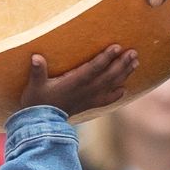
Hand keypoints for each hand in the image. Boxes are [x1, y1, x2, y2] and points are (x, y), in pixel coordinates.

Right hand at [19, 46, 138, 118]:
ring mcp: (89, 99)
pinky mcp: (89, 105)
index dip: (106, 58)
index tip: (117, 47)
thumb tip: (36, 57)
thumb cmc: (37, 101)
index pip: (94, 68)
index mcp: (74, 82)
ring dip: (124, 74)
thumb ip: (37, 71)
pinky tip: (125, 89)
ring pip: (111, 85)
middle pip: (108, 75)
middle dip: (121, 63)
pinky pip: (106, 100)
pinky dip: (116, 94)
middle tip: (133, 52)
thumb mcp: (34, 85)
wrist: (41, 123)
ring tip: (135, 62)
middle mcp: (85, 90)